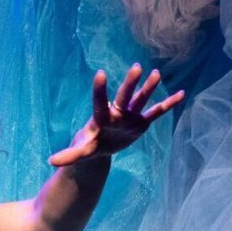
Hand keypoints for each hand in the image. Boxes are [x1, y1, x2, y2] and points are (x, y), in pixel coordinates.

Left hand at [48, 65, 183, 166]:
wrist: (103, 145)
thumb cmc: (90, 145)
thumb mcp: (80, 151)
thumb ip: (68, 156)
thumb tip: (50, 162)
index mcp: (102, 118)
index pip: (100, 103)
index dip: (99, 90)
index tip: (100, 74)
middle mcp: (117, 113)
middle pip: (124, 96)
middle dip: (130, 84)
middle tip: (136, 68)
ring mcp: (131, 116)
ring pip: (140, 100)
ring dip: (148, 88)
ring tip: (156, 73)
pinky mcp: (142, 122)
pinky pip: (157, 112)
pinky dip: (168, 104)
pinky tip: (181, 94)